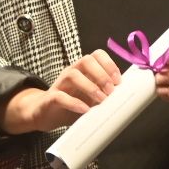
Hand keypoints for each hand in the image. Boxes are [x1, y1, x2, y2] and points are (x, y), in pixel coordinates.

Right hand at [0, 49, 123, 133]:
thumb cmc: (71, 104)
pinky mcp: (50, 98)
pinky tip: (84, 109)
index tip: (118, 81)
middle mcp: (71, 72)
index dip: (109, 65)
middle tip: (111, 91)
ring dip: (90, 87)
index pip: (97, 55)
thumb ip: (104, 94)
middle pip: (86, 60)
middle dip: (102, 75)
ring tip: (101, 100)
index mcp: (83, 70)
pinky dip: (74, 103)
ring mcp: (59, 84)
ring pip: (73, 74)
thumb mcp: (91, 98)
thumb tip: (124, 98)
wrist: (44, 114)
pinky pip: (60, 96)